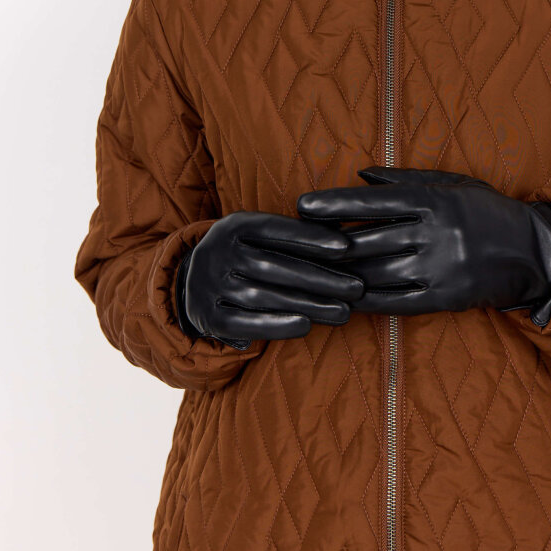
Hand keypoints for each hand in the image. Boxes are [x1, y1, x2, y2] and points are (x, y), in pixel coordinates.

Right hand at [175, 210, 365, 348]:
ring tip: (343, 311)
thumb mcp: (257, 235)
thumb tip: (345, 237)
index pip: (275, 229)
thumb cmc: (245, 255)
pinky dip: (278, 324)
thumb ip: (292, 236)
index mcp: (233, 225)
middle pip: (274, 266)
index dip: (311, 237)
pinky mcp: (208, 317)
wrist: (193, 283)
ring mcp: (209, 285)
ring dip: (308, 304)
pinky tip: (307, 325)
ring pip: (265, 296)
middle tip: (356, 287)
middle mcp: (216, 252)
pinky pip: (246, 323)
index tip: (346, 247)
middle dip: (320, 277)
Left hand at [296, 167, 550, 322]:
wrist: (533, 251)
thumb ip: (405, 179)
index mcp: (433, 200)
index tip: (303, 205)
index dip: (335, 203)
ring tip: (308, 272)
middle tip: (294, 242)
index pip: (373, 202)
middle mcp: (433, 233)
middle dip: (326, 243)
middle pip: (366, 240)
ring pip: (375, 273)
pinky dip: (364, 301)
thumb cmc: (486, 210)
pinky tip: (342, 299)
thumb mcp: (452, 183)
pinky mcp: (443, 298)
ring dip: (339, 275)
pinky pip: (394, 302)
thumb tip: (360, 175)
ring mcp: (438, 268)